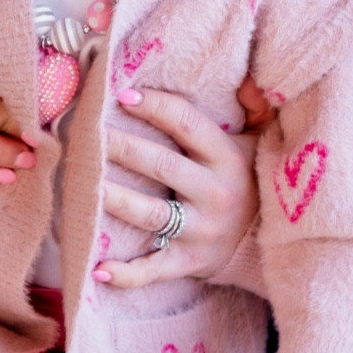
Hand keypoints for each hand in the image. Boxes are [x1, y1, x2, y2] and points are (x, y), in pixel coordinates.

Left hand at [95, 78, 267, 289]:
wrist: (267, 241)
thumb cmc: (250, 181)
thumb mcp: (261, 142)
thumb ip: (255, 107)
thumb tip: (250, 78)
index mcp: (228, 159)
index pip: (187, 124)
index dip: (154, 106)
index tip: (121, 95)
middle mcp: (215, 194)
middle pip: (160, 165)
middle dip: (121, 147)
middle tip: (86, 135)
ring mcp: (201, 231)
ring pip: (151, 213)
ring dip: (115, 199)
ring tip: (85, 185)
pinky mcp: (189, 262)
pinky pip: (154, 269)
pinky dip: (127, 273)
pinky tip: (99, 269)